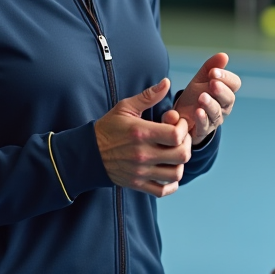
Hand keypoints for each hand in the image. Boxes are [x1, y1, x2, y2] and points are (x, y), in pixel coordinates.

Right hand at [94, 79, 191, 196]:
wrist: (88, 153)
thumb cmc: (108, 127)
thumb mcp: (125, 107)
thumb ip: (148, 96)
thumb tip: (167, 82)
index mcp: (141, 133)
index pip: (176, 135)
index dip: (183, 128)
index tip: (178, 123)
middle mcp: (142, 154)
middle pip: (182, 155)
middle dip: (186, 144)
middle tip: (180, 139)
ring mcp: (140, 172)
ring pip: (176, 174)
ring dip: (180, 163)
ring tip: (174, 154)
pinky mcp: (137, 184)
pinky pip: (163, 190)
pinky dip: (172, 184)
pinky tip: (169, 172)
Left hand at [166, 52, 240, 144]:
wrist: (180, 117)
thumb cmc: (194, 97)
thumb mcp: (200, 80)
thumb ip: (211, 67)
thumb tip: (224, 55)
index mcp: (225, 92)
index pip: (234, 84)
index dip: (226, 77)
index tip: (213, 72)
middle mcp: (223, 107)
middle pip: (229, 99)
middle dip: (221, 90)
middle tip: (213, 83)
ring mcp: (214, 120)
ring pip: (216, 112)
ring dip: (210, 104)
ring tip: (202, 97)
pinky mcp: (202, 130)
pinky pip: (204, 126)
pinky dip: (202, 119)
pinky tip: (197, 111)